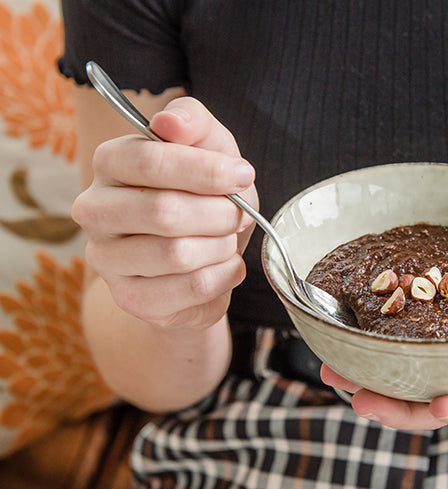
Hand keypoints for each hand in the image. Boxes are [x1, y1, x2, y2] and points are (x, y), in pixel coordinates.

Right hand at [72, 97, 258, 330]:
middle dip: (220, 213)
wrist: (202, 256)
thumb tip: (170, 122)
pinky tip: (225, 266)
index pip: (150, 161)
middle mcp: (95, 210)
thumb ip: (193, 121)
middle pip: (164, 212)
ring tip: (227, 239)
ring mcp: (107, 259)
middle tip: (239, 214)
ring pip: (178, 255)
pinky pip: (191, 288)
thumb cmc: (203, 193)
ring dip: (222, 245)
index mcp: (110, 163)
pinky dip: (224, 275)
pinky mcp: (131, 298)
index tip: (242, 174)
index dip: (206, 170)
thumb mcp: (209, 148)